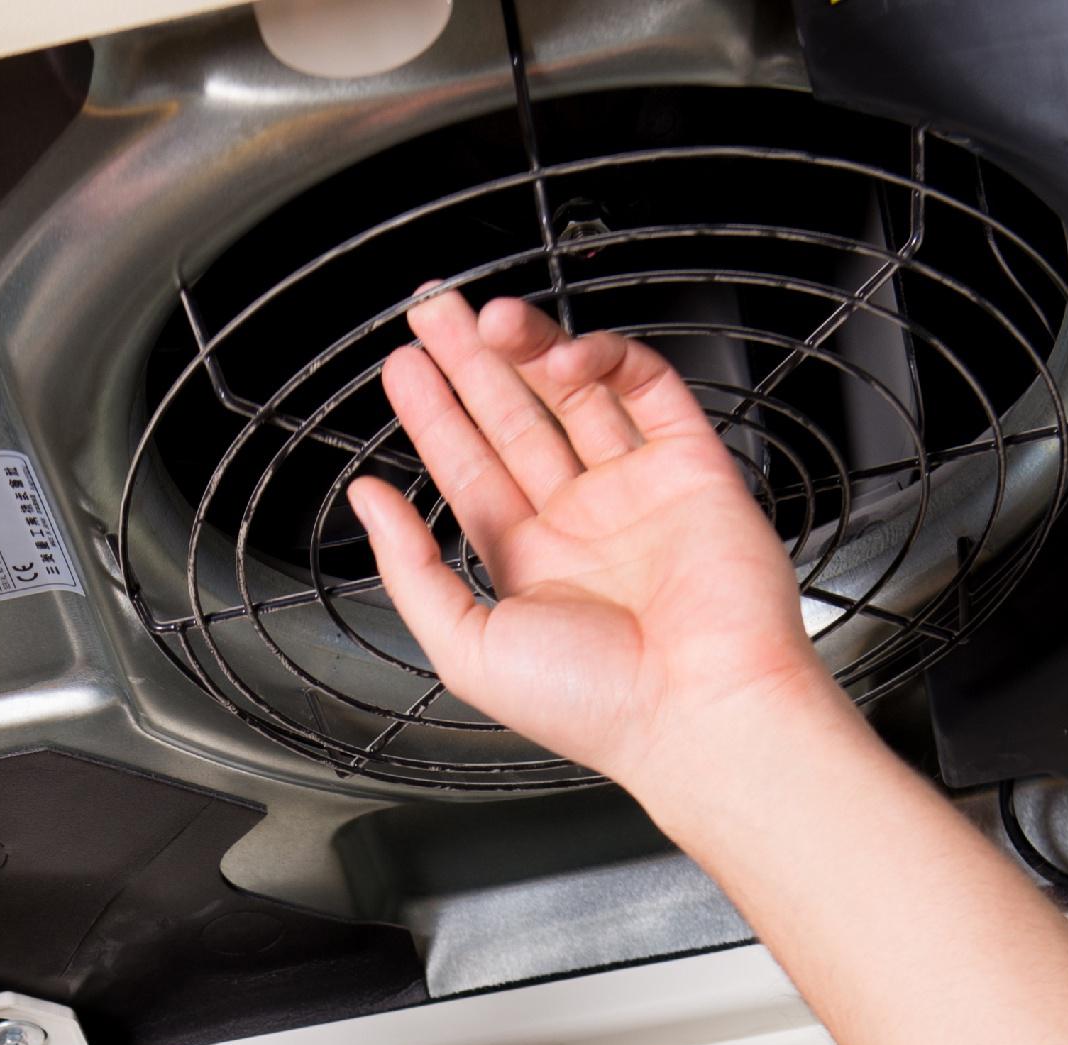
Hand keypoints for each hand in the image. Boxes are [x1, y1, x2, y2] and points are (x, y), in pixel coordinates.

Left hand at [349, 294, 853, 818]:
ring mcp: (637, 492)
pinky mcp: (693, 468)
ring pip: (576, 395)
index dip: (435, 413)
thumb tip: (367, 501)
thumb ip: (410, 569)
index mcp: (527, 565)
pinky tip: (561, 353)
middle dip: (472, 362)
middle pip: (514, 419)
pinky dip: (607, 359)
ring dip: (529, 349)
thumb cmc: (594, 706)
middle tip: (434, 310)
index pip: (469, 470)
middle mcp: (581, 523)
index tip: (404, 366)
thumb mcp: (466, 646)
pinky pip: (650, 391)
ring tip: (487, 317)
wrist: (700, 711)